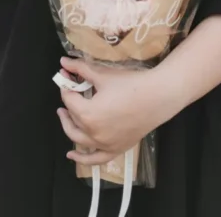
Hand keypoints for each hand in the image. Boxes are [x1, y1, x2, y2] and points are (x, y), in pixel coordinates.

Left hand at [56, 56, 178, 166]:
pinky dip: (82, 159)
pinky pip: (95, 159)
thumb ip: (81, 68)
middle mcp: (93, 133)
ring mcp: (104, 144)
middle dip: (67, 104)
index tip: (66, 76)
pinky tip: (72, 156)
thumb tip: (63, 61)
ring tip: (64, 116)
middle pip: (72, 118)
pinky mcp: (115, 149)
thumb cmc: (130, 84)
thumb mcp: (103, 74)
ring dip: (69, 127)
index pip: (69, 99)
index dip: (66, 86)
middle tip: (68, 92)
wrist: (157, 98)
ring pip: (78, 139)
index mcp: (88, 114)